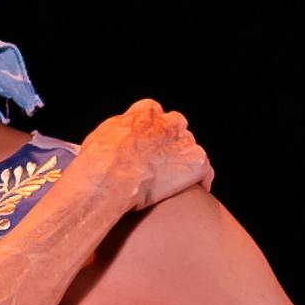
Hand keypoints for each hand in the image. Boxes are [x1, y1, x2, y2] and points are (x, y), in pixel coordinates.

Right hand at [77, 98, 211, 210]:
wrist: (109, 179)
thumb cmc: (98, 162)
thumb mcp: (102, 137)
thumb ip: (119, 135)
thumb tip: (118, 143)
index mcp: (145, 112)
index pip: (155, 115)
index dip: (151, 133)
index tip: (145, 147)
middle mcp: (168, 122)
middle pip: (176, 128)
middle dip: (171, 144)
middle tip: (160, 165)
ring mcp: (184, 142)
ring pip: (191, 149)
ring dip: (183, 163)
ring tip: (173, 182)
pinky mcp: (196, 162)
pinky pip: (205, 172)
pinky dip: (201, 182)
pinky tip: (192, 192)